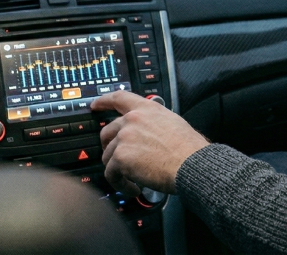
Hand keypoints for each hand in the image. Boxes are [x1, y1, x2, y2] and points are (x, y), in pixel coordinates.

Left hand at [91, 90, 208, 193]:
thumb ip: (154, 124)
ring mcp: (124, 137)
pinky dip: (120, 184)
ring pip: (108, 156)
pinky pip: (111, 174)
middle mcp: (132, 120)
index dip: (103, 101)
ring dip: (118, 170)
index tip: (95, 105)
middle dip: (109, 147)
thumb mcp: (173, 123)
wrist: (191, 164)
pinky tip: (133, 188)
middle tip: (118, 159)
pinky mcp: (120, 157)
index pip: (119, 98)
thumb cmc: (189, 149)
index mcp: (147, 109)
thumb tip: (147, 135)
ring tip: (133, 180)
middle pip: (107, 131)